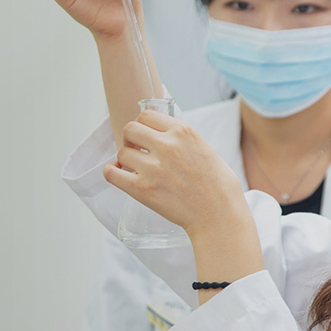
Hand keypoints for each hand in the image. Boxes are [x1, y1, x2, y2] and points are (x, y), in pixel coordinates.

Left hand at [103, 111, 248, 238]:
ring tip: (135, 170)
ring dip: (126, 160)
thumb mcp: (205, 148)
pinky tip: (119, 175)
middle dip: (131, 139)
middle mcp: (167, 145)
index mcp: (183, 132)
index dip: (143, 126)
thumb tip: (163, 136)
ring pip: (122, 152)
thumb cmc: (218, 186)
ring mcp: (153, 167)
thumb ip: (182, 139)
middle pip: (130, 129)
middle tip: (137, 152)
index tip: (145, 137)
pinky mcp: (142, 189)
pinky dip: (112, 172)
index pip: (146, 115)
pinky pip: (112, 173)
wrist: (219, 215)